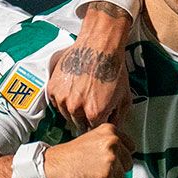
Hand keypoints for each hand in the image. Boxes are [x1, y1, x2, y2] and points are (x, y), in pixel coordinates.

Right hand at [43, 124, 135, 177]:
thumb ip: (111, 143)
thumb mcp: (93, 138)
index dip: (121, 157)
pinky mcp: (105, 177)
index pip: (131, 148)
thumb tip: (126, 155)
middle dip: (116, 170)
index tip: (111, 159)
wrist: (51, 164)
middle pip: (128, 164)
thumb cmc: (69, 154)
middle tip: (97, 168)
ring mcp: (110, 160)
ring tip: (92, 173)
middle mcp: (113, 143)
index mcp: (111, 131)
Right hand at [48, 2, 131, 131]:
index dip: (96, 124)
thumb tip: (113, 129)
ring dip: (73, 109)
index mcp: (95, 113)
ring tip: (83, 95)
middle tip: (91, 104)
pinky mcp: (53, 88)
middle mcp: (76, 108)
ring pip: (66, 114)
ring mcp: (62, 98)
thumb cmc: (112, 68)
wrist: (100, 46)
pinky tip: (74, 88)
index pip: (93, 130)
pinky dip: (63, 98)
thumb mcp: (124, 98)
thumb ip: (118, 118)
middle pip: (78, 124)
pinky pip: (56, 102)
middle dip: (85, 117)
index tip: (97, 120)